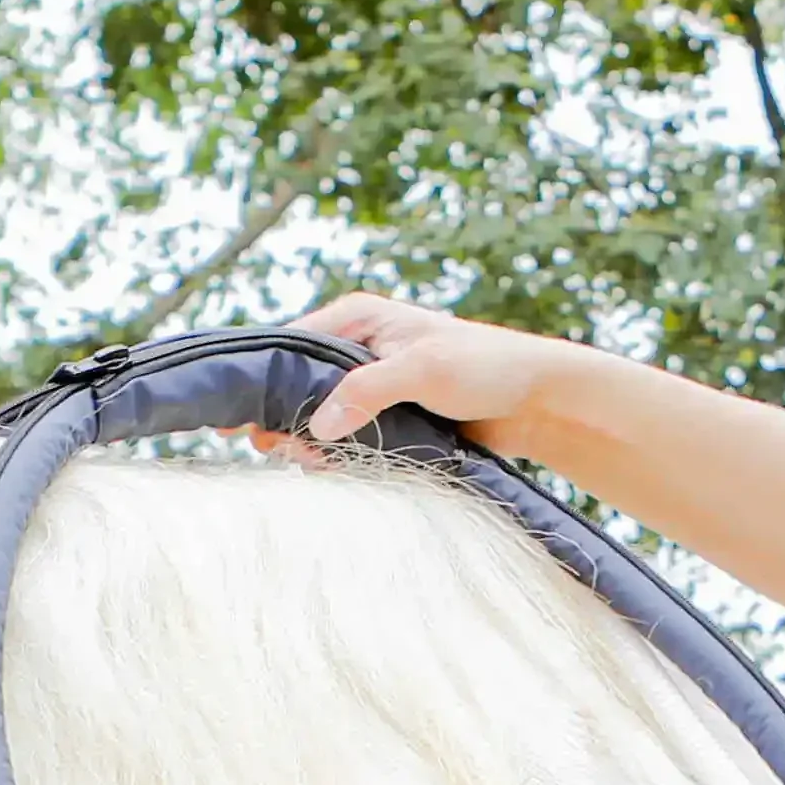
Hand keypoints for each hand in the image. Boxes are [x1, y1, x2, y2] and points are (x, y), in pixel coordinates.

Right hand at [290, 293, 574, 455]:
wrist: (535, 401)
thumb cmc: (485, 366)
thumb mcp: (422, 369)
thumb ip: (368, 390)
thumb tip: (318, 425)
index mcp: (358, 317)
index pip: (290, 343)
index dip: (265, 380)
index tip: (249, 420)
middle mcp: (357, 345)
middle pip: (297, 383)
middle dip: (286, 418)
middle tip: (283, 452)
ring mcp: (370, 381)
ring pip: (319, 413)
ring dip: (309, 440)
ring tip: (309, 464)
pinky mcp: (386, 412)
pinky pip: (346, 433)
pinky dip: (335, 450)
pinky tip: (330, 467)